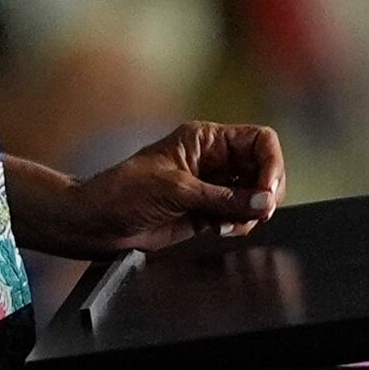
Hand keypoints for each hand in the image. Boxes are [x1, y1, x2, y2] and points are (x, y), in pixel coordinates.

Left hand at [32, 121, 284, 256]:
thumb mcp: (176, 190)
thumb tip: (265, 202)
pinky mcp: (207, 212)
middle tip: (259, 212)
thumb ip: (225, 197)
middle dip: (265, 192)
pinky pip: (240, 216)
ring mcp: (212, 187)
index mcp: (205, 140)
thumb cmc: (123, 192)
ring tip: (227, 223)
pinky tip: (218, 229)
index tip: (268, 191)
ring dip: (251, 212)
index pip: (259, 141)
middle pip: (263, 169)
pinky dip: (239, 225)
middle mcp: (213, 160)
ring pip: (256, 196)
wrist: (96, 223)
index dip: (272, 163)